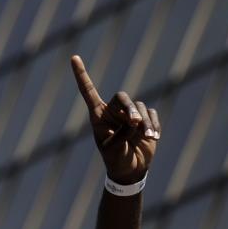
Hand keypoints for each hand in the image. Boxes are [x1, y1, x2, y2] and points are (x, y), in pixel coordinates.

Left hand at [71, 55, 159, 184]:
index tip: (74, 58)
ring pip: (139, 108)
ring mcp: (129, 115)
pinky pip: (151, 114)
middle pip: (122, 98)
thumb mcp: (114, 150)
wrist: (131, 170)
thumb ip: (122, 133)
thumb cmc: (116, 160)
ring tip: (147, 137)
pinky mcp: (145, 119)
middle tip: (136, 123)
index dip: (81, 75)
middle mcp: (113, 112)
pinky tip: (153, 137)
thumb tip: (136, 120)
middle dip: (130, 109)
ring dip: (145, 123)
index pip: (88, 91)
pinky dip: (153, 125)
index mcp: (98, 117)